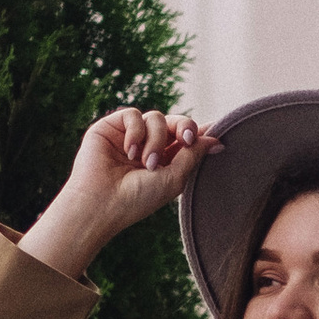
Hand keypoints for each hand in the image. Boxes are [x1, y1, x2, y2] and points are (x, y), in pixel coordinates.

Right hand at [20, 108, 220, 281]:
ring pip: (156, 118)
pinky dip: (136, 131)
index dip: (200, 132)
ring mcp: (129, 136)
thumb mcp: (174, 178)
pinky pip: (133, 115)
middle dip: (185, 128)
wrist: (101, 204)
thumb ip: (194, 155)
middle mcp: (148, 146)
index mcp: (166, 160)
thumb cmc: (137, 199)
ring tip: (146, 162)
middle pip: (176, 122)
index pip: (185, 138)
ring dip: (156, 139)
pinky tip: (130, 152)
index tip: (217, 133)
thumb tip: (217, 140)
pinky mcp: (110, 127)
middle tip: (186, 139)